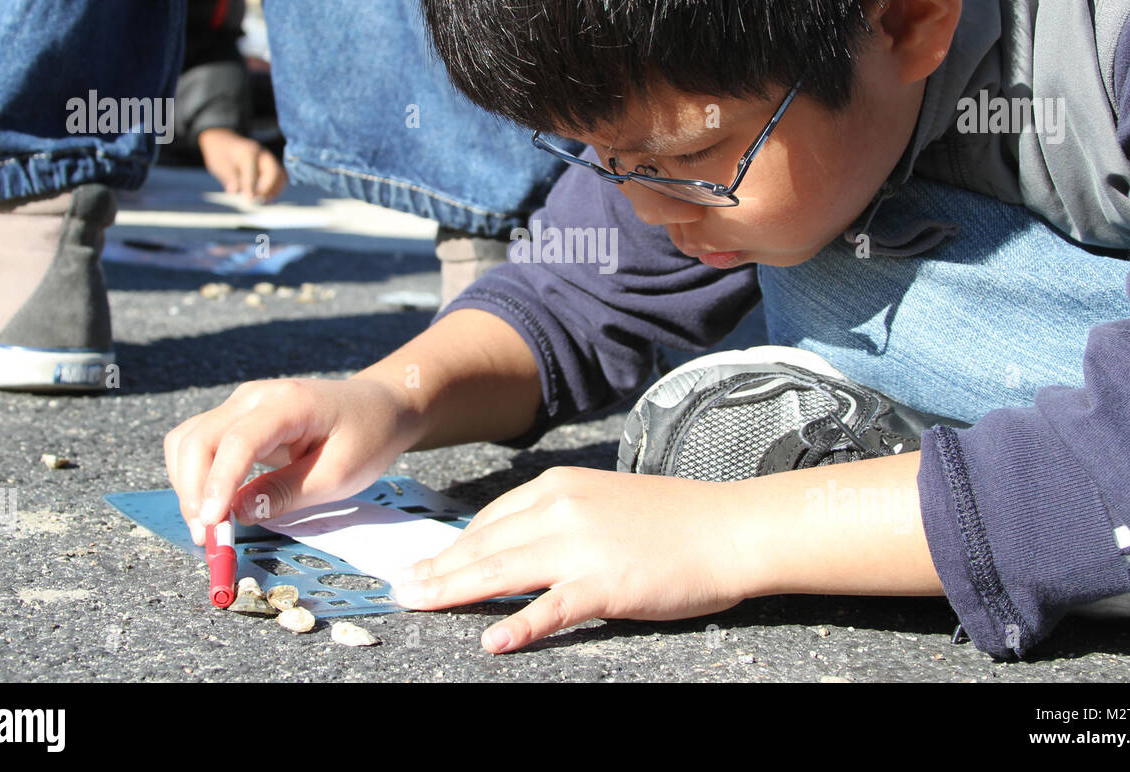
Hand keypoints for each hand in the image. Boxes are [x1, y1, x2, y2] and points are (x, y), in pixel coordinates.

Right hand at [164, 377, 420, 544]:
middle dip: (194, 491)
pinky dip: (196, 477)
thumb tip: (236, 514)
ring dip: (188, 486)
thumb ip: (286, 493)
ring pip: (189, 440)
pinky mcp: (236, 419)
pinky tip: (212, 508)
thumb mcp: (338, 474)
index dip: (219, 482)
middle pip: (199, 438)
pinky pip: (199, 444)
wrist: (378, 407)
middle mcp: (255, 397)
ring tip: (208, 529)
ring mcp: (242, 405)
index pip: (238, 439)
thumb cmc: (367, 438)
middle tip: (207, 539)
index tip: (211, 524)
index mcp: (289, 403)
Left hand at [197, 127, 287, 201]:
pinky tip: (267, 198)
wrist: (225, 143)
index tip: (249, 199)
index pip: (253, 171)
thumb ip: (229, 178)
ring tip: (264, 202)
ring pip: (280, 176)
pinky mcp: (272, 166)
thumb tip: (235, 191)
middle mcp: (263, 154)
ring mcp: (270, 160)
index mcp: (248, 151)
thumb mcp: (220, 165)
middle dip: (267, 189)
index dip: (252, 186)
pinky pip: (281, 178)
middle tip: (257, 201)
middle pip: (273, 172)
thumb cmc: (221, 155)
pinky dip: (276, 189)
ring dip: (275, 191)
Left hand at [392, 466, 746, 652]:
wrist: (729, 527)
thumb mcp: (603, 502)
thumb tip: (515, 544)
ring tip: (419, 605)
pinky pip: (552, 608)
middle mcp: (561, 510)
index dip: (452, 547)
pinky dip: (520, 625)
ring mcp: (581, 546)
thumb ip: (558, 518)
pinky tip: (494, 641)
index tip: (424, 565)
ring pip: (501, 571)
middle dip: (437, 570)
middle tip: (400, 589)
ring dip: (453, 590)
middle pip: (483, 545)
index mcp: (558, 488)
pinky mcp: (605, 583)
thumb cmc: (673, 519)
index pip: (489, 521)